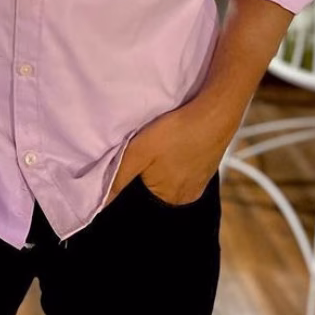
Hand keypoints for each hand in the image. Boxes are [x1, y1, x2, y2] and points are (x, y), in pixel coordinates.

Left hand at [109, 102, 232, 207]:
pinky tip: (177, 141)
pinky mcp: (208, 167)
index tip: (133, 158)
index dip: (132, 175)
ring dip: (163, 162)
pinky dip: (178, 156)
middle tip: (147, 147)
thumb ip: (117, 178)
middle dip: (147, 170)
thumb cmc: (178, 131)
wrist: (216, 111)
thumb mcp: (139, 152)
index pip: (139, 194)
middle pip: (154, 185)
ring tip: (164, 142)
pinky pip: (185, 166)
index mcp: (168, 199)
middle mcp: (185, 197)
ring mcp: (199, 182)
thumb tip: (98, 203)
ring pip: (170, 175)